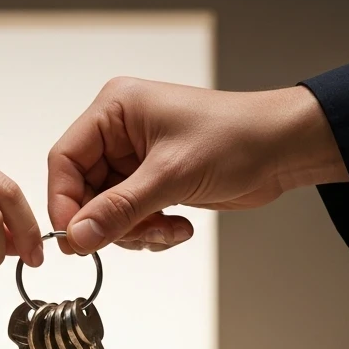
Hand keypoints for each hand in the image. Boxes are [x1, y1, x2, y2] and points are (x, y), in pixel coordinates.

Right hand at [46, 79, 347, 253]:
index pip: (64, 160)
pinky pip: (131, 218)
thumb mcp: (171, 176)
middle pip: (83, 191)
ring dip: (135, 230)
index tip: (75, 238)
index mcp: (115, 110)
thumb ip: (119, 210)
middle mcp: (120, 132)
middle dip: (109, 221)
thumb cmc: (237, 138)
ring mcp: (136, 159)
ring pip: (107, 211)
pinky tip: (180, 226)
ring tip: (168, 228)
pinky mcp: (153, 182)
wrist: (284, 149)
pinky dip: (150, 231)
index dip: (64, 202)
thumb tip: (77, 237)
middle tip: (131, 236)